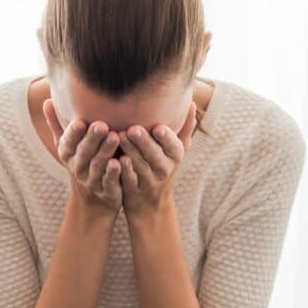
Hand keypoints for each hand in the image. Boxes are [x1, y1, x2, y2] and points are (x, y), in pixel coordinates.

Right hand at [43, 99, 121, 213]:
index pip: (68, 142)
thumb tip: (46, 101)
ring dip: (105, 151)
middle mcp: (77, 167)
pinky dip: (115, 172)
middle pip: (84, 152)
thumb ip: (58, 125)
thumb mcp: (68, 145)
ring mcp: (91, 181)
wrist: (94, 198)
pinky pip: (110, 182)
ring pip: (98, 165)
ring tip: (115, 137)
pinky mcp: (106, 191)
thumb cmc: (82, 162)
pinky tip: (121, 161)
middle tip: (101, 125)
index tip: (80, 121)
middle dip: (92, 139)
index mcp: (68, 154)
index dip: (73, 133)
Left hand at [117, 102, 196, 217]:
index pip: (174, 147)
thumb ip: (184, 129)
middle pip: (155, 156)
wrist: (151, 204)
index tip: (158, 127)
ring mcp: (148, 181)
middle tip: (133, 128)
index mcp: (175, 157)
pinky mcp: (133, 191)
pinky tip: (115, 159)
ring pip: (140, 166)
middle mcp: (164, 170)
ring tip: (119, 136)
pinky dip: (122, 171)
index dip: (167, 138)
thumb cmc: (162, 167)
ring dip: (130, 152)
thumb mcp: (176, 151)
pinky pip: (128, 181)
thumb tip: (192, 103)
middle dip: (145, 142)